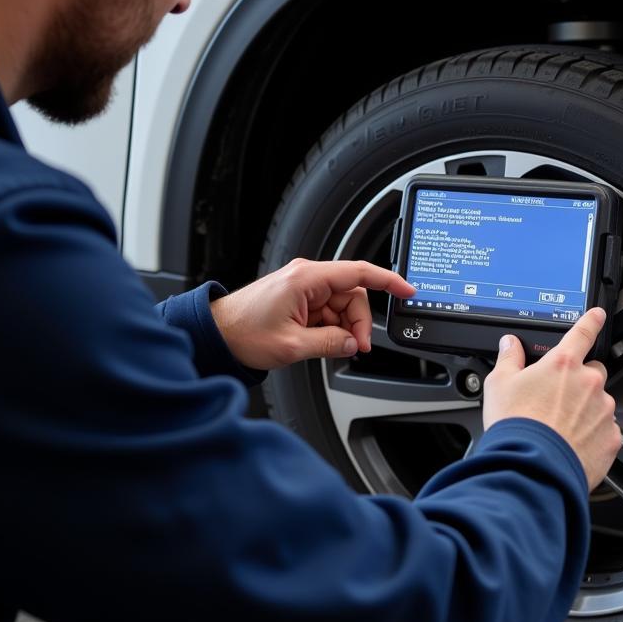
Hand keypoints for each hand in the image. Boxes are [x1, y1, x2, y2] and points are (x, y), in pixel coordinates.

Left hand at [210, 258, 415, 370]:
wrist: (215, 333)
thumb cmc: (242, 332)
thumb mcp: (291, 346)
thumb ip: (329, 343)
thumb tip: (353, 343)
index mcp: (307, 279)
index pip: (358, 273)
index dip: (387, 281)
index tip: (406, 290)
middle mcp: (306, 277)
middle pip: (352, 295)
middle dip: (358, 322)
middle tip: (355, 347)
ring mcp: (302, 287)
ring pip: (340, 305)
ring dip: (343, 328)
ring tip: (332, 348)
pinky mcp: (298, 298)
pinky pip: (326, 311)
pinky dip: (330, 328)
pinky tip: (320, 342)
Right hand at [481, 307, 621, 491]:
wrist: (531, 467)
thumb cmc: (515, 425)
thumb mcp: (499, 384)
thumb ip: (508, 359)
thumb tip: (509, 344)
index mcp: (563, 364)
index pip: (583, 332)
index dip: (591, 321)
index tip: (598, 316)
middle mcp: (588, 383)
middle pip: (593, 371)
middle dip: (581, 379)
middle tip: (559, 397)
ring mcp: (603, 411)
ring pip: (600, 403)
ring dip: (587, 409)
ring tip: (562, 427)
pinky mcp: (611, 438)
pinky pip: (606, 431)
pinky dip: (593, 435)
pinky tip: (573, 443)